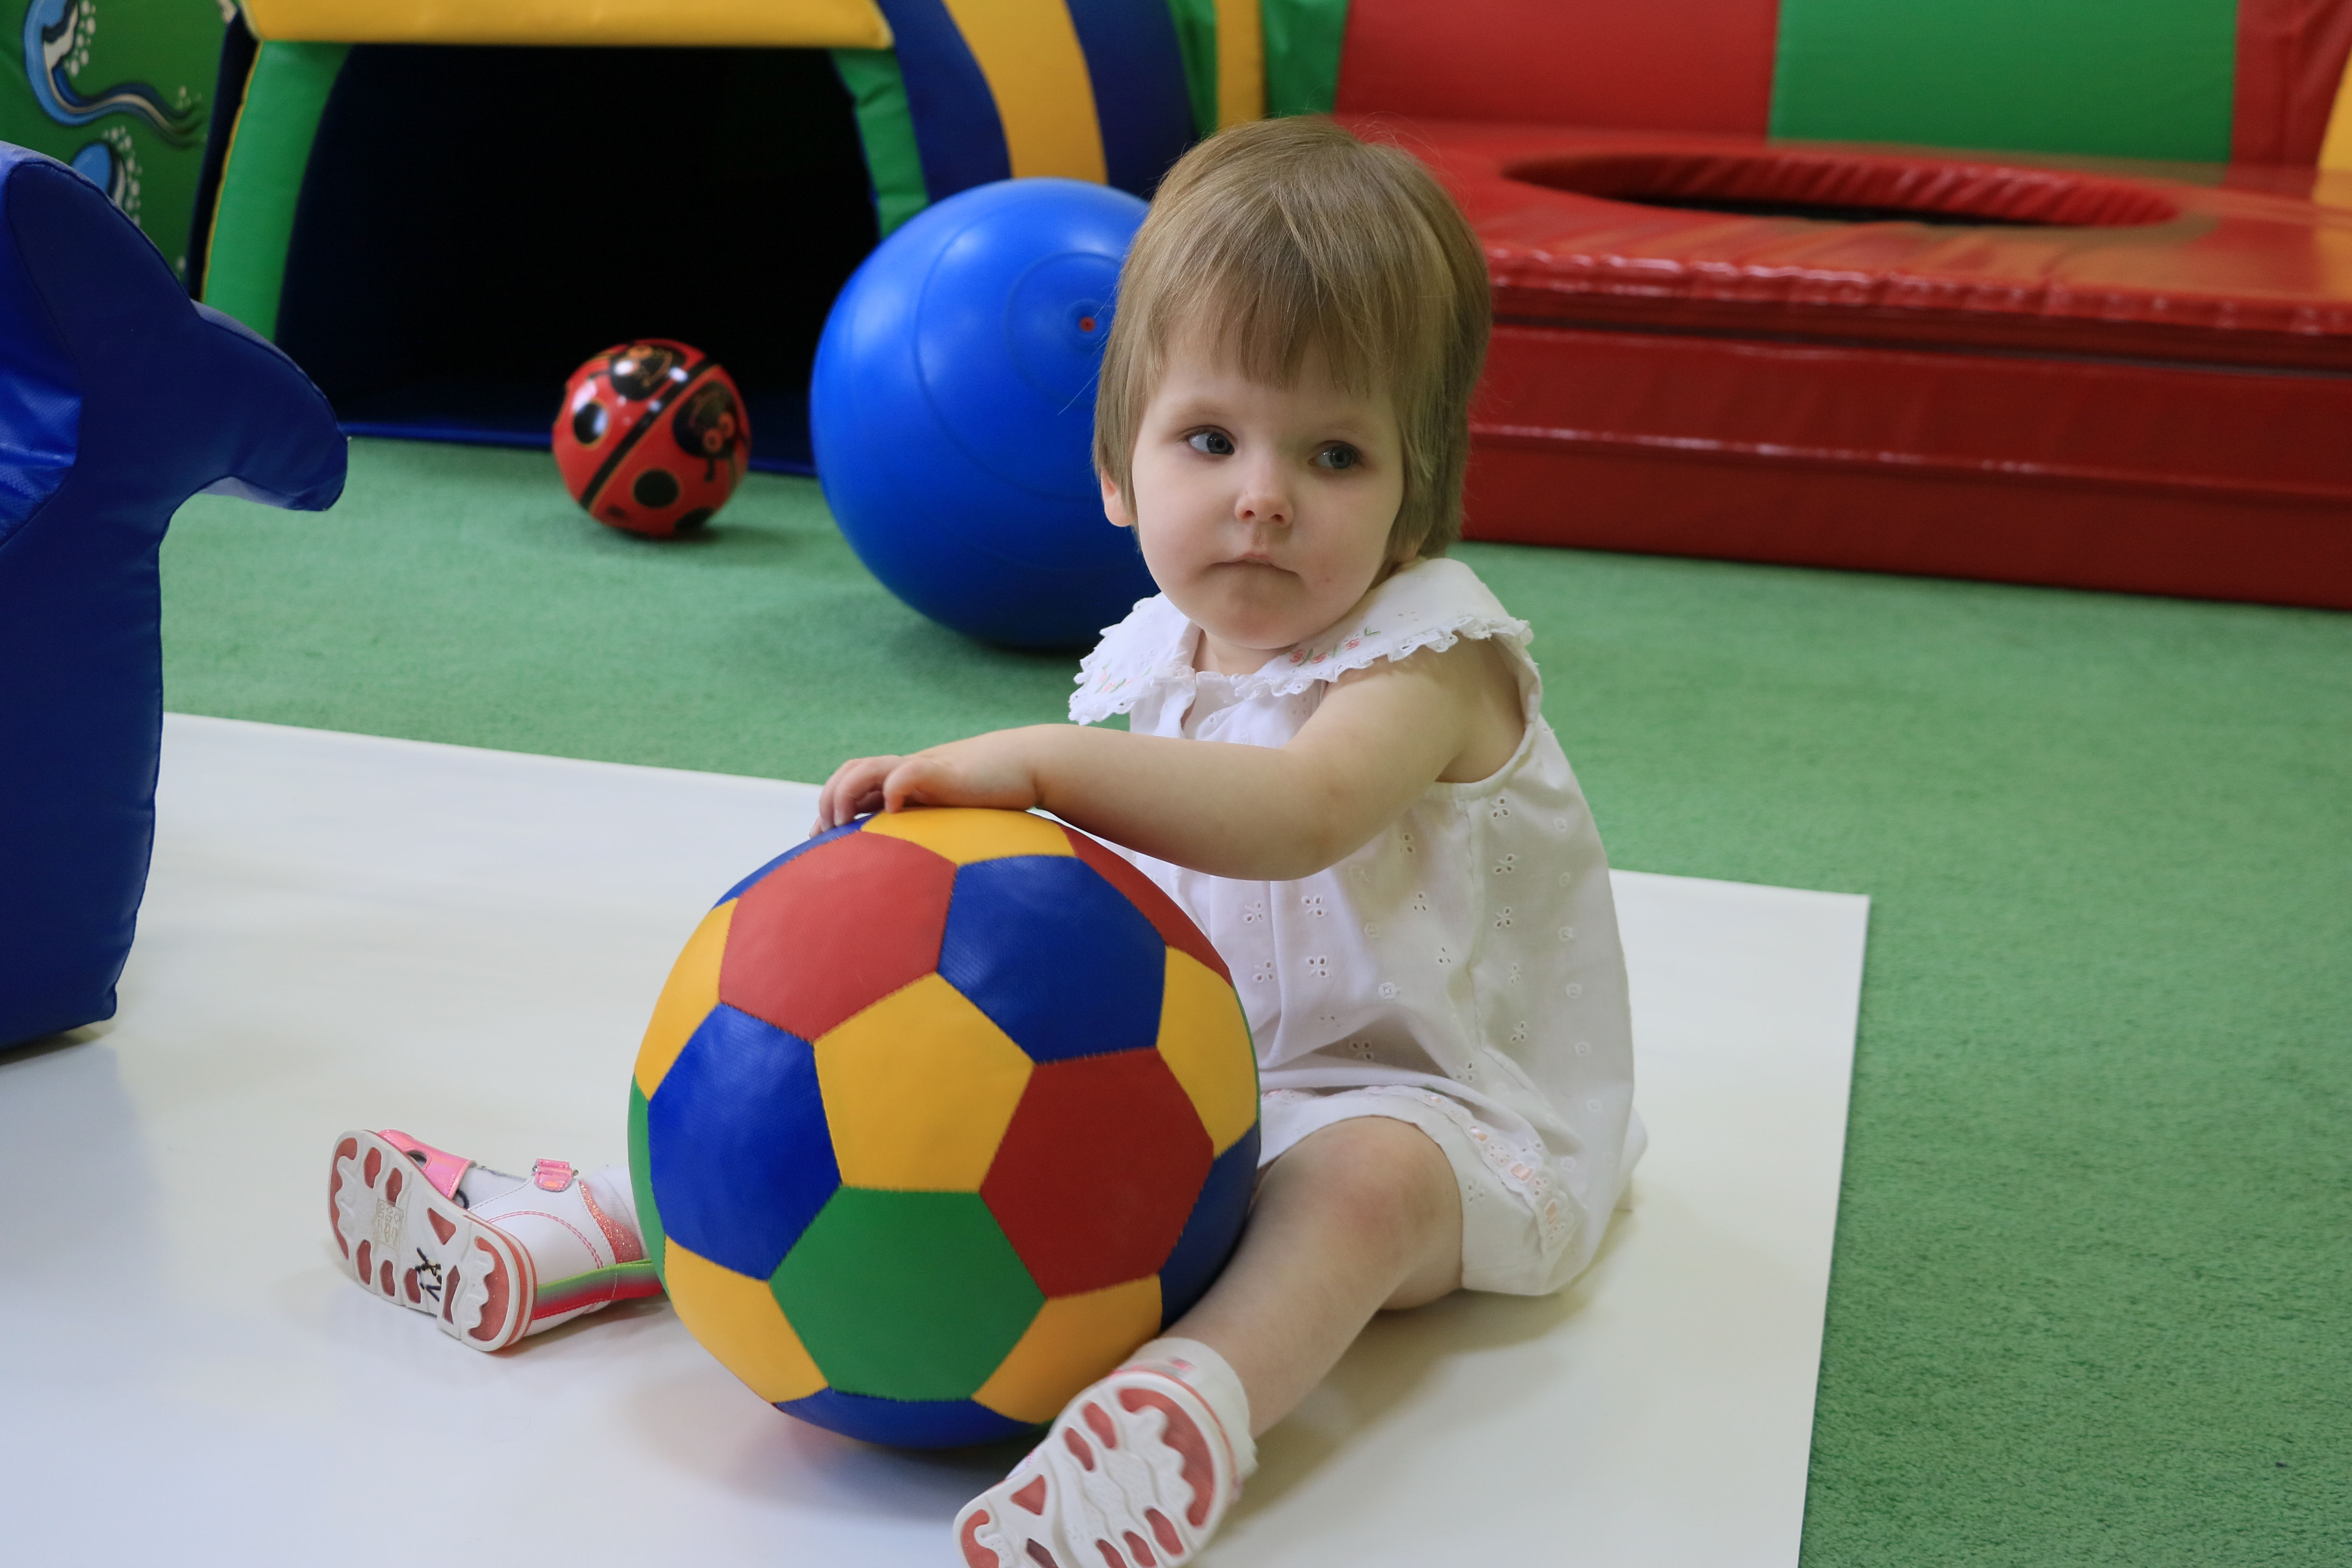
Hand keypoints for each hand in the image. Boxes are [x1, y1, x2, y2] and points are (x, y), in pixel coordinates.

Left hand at [811, 730, 1054, 833]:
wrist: (1026, 764)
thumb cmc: (991, 797)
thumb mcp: (953, 818)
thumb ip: (928, 834)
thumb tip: (913, 876)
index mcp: (903, 784)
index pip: (850, 787)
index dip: (828, 809)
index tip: (817, 839)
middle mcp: (904, 774)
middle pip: (847, 774)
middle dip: (828, 803)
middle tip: (830, 836)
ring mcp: (920, 769)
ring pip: (863, 770)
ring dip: (844, 795)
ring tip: (845, 825)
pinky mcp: (939, 771)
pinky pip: (904, 774)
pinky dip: (890, 791)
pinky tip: (893, 812)